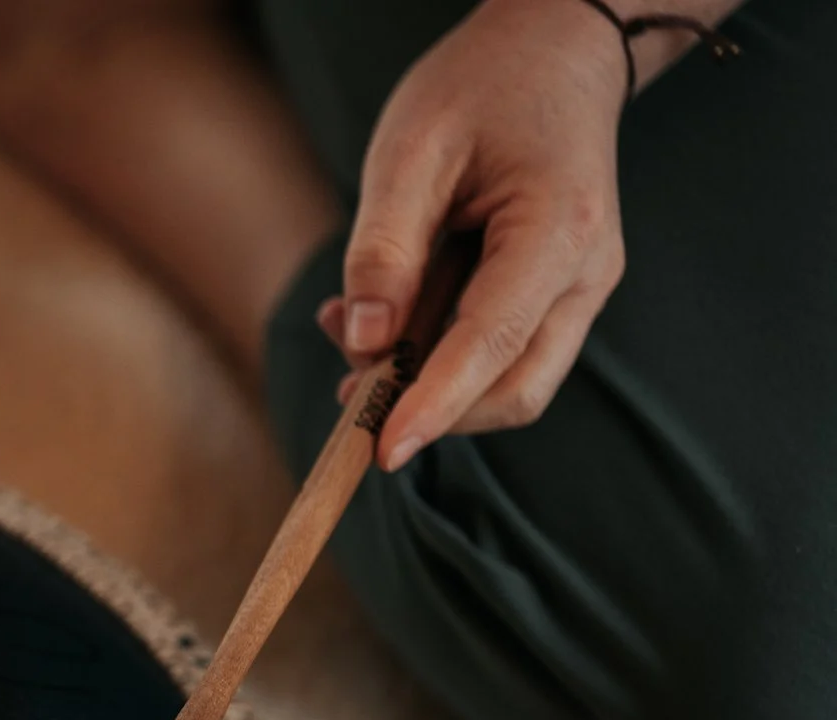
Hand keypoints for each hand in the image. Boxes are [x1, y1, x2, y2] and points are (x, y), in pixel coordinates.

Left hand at [321, 0, 632, 469]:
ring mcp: (580, 290)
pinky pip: (497, 353)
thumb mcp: (410, 149)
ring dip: (424, 381)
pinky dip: (435, 356)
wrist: (555, 53)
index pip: (494, 343)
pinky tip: (382, 319)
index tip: (382, 452)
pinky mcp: (556, 296)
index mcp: (560, 229)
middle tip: (346, 388)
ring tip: (352, 328)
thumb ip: (384, 248)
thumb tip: (364, 342)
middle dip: (428, 408)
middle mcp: (588, 273)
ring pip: (507, 382)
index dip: (435, 405)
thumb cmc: (482, 87)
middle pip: (514, 389)